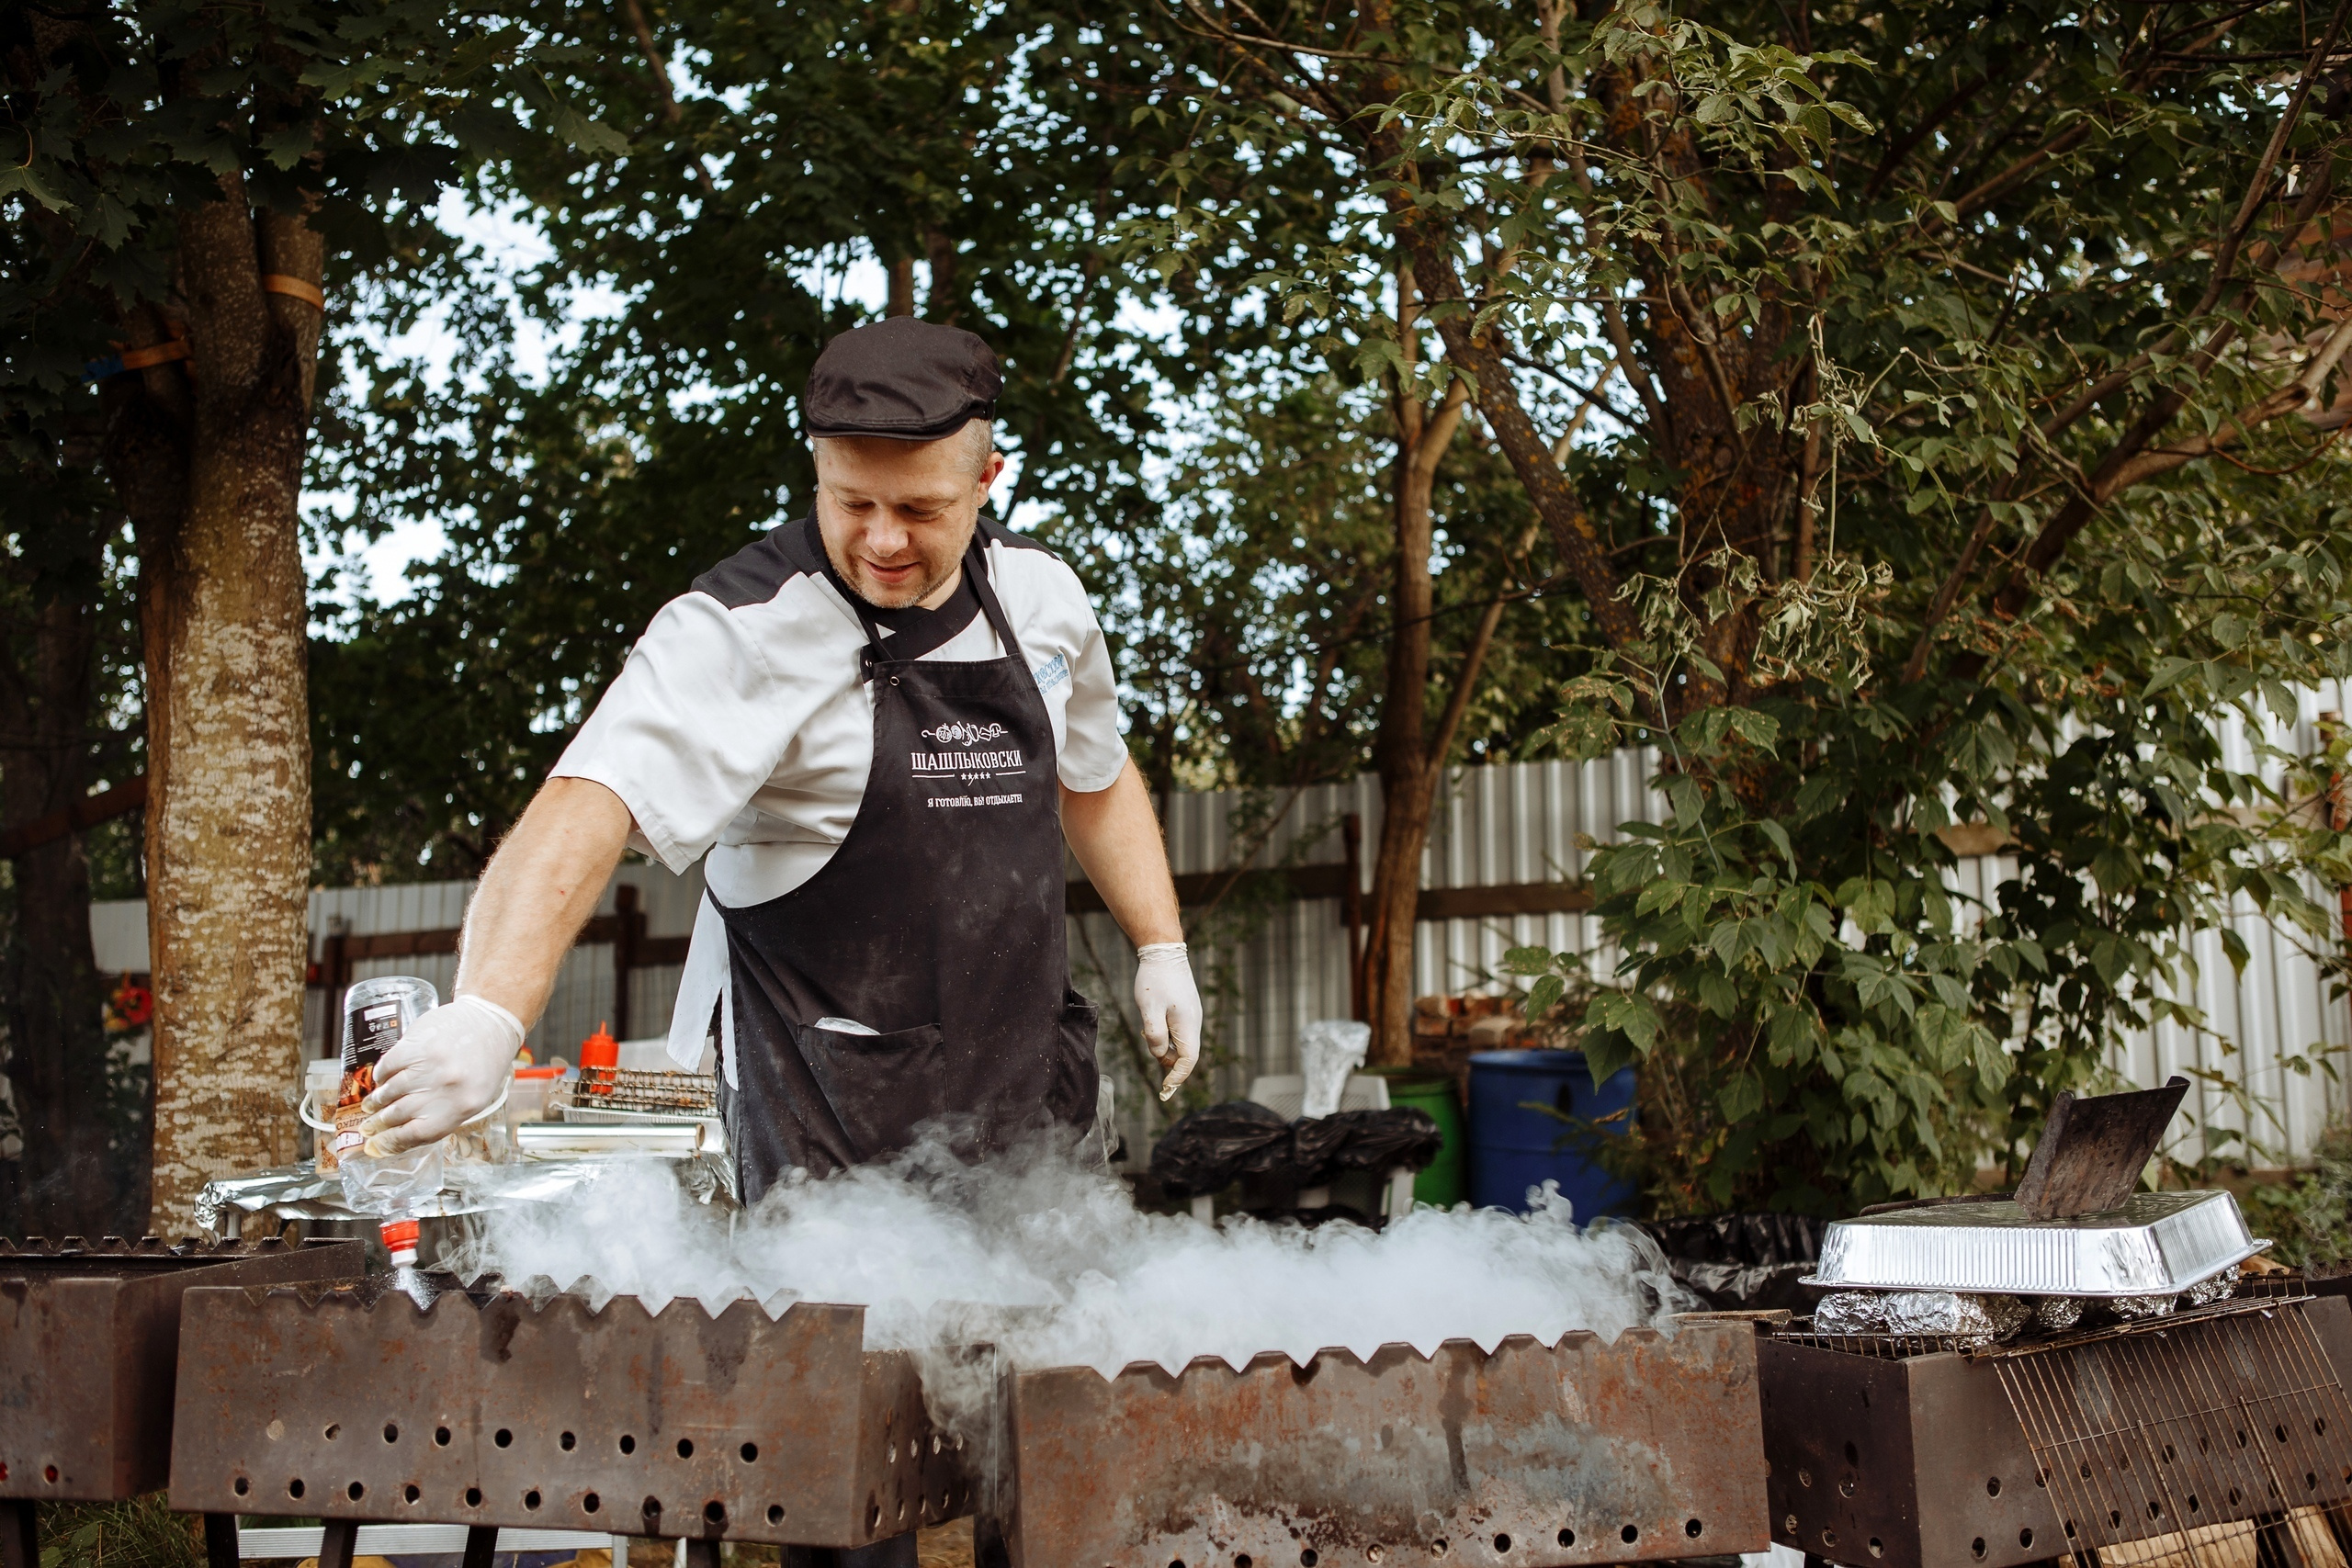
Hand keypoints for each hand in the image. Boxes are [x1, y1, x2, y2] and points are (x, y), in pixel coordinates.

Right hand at [359, 994, 524, 1153]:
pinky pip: (387, 1066)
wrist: (489, 1021)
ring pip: (389, 1092)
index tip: (377, 1145)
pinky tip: (382, 1078)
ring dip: (378, 1100)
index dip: (391, 1143)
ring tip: (373, 1104)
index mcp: (463, 1106)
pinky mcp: (415, 1045)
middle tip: (370, 1124)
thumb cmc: (483, 1062)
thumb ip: (443, 1115)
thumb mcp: (474, 1097)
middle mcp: (445, 1088)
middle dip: (380, 1122)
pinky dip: (381, 1075)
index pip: (416, 1135)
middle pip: (398, 1115)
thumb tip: (403, 1132)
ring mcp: (429, 1065)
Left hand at [1133, 942, 1200, 1100]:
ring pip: (1180, 1042)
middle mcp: (1194, 1023)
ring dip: (1164, 1044)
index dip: (1177, 1078)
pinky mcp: (1186, 1009)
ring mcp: (1191, 1015)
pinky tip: (1152, 1018)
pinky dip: (1165, 1033)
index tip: (1165, 1091)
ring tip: (1146, 1025)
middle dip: (1166, 1059)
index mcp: (1188, 1025)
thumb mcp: (1149, 1009)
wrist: (1163, 951)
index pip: (1187, 1061)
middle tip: (1146, 1042)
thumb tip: (1159, 1055)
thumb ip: (1154, 1035)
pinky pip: (1178, 1031)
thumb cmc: (1155, 980)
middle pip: (1184, 1054)